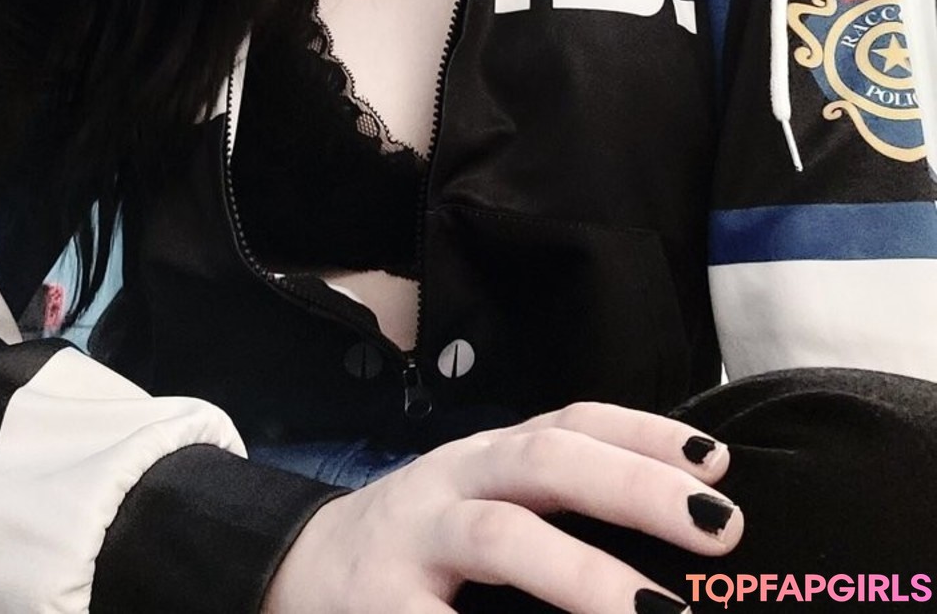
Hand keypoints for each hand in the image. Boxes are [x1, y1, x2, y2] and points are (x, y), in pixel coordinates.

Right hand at [260, 402, 741, 613]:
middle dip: (633, 486)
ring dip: (584, 573)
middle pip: (544, 461)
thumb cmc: (421, 541)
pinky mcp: (380, 608)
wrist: (297, 569)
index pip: (570, 422)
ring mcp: (413, 542)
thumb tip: (676, 521)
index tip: (717, 460)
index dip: (643, 433)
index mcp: (485, 456)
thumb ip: (552, 504)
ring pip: (501, 538)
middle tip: (719, 527)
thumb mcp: (480, 499)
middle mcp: (453, 482)